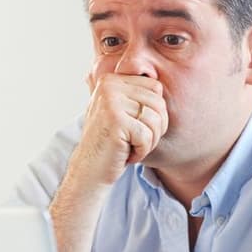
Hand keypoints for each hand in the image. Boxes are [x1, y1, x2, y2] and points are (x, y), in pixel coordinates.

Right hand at [68, 73, 167, 187]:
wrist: (89, 170)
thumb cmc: (111, 143)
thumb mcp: (121, 112)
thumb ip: (136, 95)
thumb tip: (161, 82)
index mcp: (111, 80)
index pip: (156, 88)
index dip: (156, 112)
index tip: (138, 127)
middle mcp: (109, 86)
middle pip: (158, 103)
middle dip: (155, 128)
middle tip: (136, 141)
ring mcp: (110, 102)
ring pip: (155, 120)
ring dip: (148, 141)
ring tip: (130, 147)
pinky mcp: (115, 121)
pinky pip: (146, 136)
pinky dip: (141, 151)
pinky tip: (126, 154)